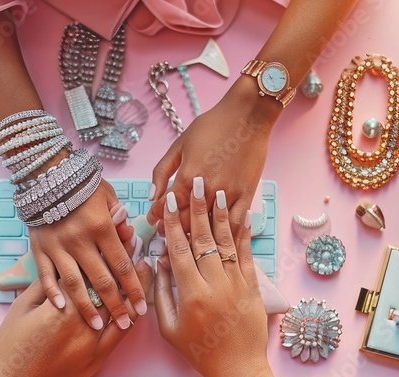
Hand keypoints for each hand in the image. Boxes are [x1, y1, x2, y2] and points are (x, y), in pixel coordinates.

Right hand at [0, 256, 153, 376]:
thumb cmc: (10, 349)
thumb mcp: (21, 309)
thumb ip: (45, 285)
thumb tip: (63, 264)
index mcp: (60, 308)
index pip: (88, 272)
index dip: (103, 250)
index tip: (115, 231)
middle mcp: (82, 325)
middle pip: (109, 287)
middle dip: (123, 263)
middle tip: (135, 241)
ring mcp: (93, 345)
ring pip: (122, 310)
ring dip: (134, 287)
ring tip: (144, 265)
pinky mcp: (98, 360)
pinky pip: (121, 333)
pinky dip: (131, 314)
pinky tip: (137, 300)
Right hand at [29, 181, 147, 330]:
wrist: (46, 173)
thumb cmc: (82, 185)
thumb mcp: (108, 196)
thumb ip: (120, 219)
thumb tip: (132, 237)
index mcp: (101, 227)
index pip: (123, 265)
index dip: (134, 289)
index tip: (143, 308)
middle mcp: (80, 240)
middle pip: (102, 280)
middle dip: (116, 305)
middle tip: (127, 323)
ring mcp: (57, 246)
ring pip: (74, 284)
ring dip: (88, 307)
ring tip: (98, 325)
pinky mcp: (39, 249)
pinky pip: (46, 276)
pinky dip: (53, 293)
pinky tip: (63, 309)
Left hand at [146, 78, 275, 233]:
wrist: (248, 116)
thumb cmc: (213, 126)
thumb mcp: (179, 144)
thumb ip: (162, 171)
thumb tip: (151, 196)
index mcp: (188, 177)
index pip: (166, 207)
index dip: (156, 216)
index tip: (152, 220)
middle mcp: (207, 190)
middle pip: (185, 223)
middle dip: (172, 230)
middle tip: (166, 231)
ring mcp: (229, 195)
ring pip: (209, 228)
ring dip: (195, 236)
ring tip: (187, 238)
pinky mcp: (246, 196)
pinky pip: (235, 224)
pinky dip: (224, 235)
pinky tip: (217, 238)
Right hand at [154, 178, 269, 376]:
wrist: (237, 369)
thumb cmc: (198, 351)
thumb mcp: (169, 327)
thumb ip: (161, 293)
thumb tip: (158, 262)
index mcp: (191, 294)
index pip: (180, 250)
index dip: (175, 224)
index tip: (170, 203)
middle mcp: (215, 285)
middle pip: (204, 239)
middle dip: (198, 209)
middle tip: (196, 183)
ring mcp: (236, 285)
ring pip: (227, 243)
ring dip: (221, 215)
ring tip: (219, 191)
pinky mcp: (253, 288)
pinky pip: (247, 256)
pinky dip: (244, 235)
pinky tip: (242, 216)